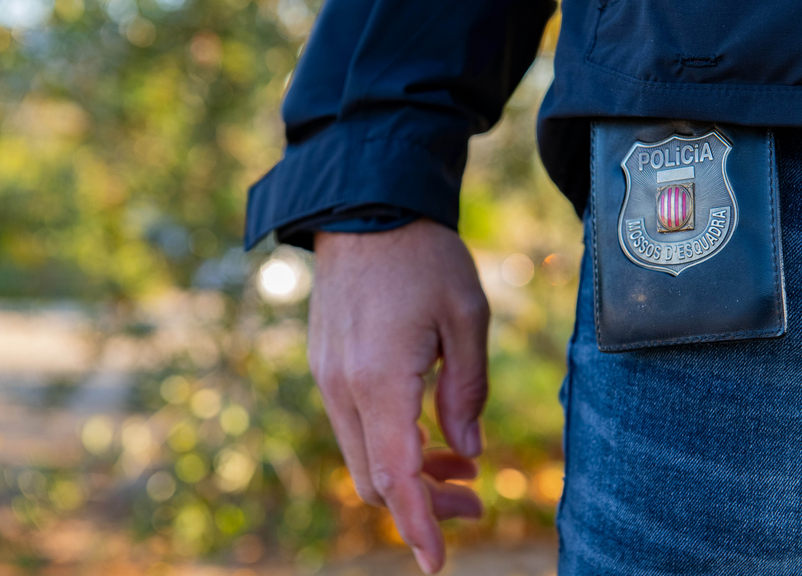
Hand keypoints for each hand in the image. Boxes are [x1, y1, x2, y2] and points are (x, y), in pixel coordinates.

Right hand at [308, 218, 489, 572]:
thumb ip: (468, 391)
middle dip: (422, 504)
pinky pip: (355, 425)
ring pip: (363, 455)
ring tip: (462, 466)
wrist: (365, 207)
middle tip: (475, 500)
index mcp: (381, 380)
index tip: (436, 563)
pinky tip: (427, 430)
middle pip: (376, 478)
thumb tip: (468, 450)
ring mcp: (328, 377)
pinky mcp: (326, 365)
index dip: (419, 524)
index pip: (396, 476)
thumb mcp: (467, 317)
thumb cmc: (424, 255)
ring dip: (409, 472)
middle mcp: (343, 388)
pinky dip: (390, 443)